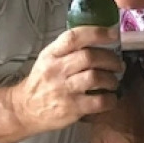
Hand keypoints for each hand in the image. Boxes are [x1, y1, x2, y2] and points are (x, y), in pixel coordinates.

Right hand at [9, 26, 123, 133]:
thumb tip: (101, 38)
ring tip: (113, 82)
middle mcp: (56, 69)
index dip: (97, 33)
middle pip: (89, 57)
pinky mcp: (71, 108)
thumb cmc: (42, 82)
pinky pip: (99, 101)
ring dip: (112, 79)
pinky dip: (110, 99)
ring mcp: (63, 89)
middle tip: (119, 65)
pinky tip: (110, 98)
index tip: (114, 34)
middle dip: (111, 59)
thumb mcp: (49, 60)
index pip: (73, 37)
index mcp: (52, 54)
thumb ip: (70, 49)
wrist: (25, 109)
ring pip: (96, 77)